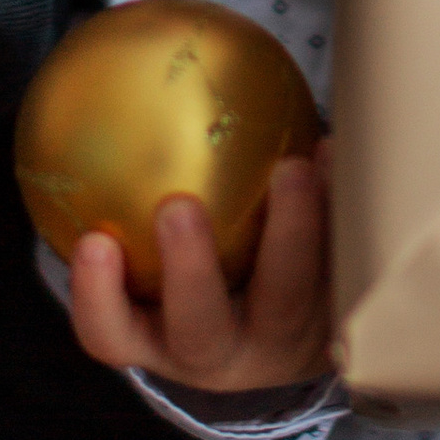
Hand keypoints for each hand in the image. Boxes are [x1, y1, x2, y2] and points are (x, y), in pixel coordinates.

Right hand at [66, 151, 333, 394]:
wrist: (297, 324)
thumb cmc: (202, 269)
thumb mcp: (153, 254)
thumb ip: (123, 197)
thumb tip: (102, 85)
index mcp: (162, 343)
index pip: (113, 336)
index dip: (98, 299)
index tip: (93, 242)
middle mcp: (223, 354)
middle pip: (201, 331)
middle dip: (188, 273)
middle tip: (176, 206)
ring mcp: (287, 341)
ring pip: (290, 299)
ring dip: (290, 233)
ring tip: (292, 167)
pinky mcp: (342, 317)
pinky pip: (346, 263)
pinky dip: (342, 208)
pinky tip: (335, 151)